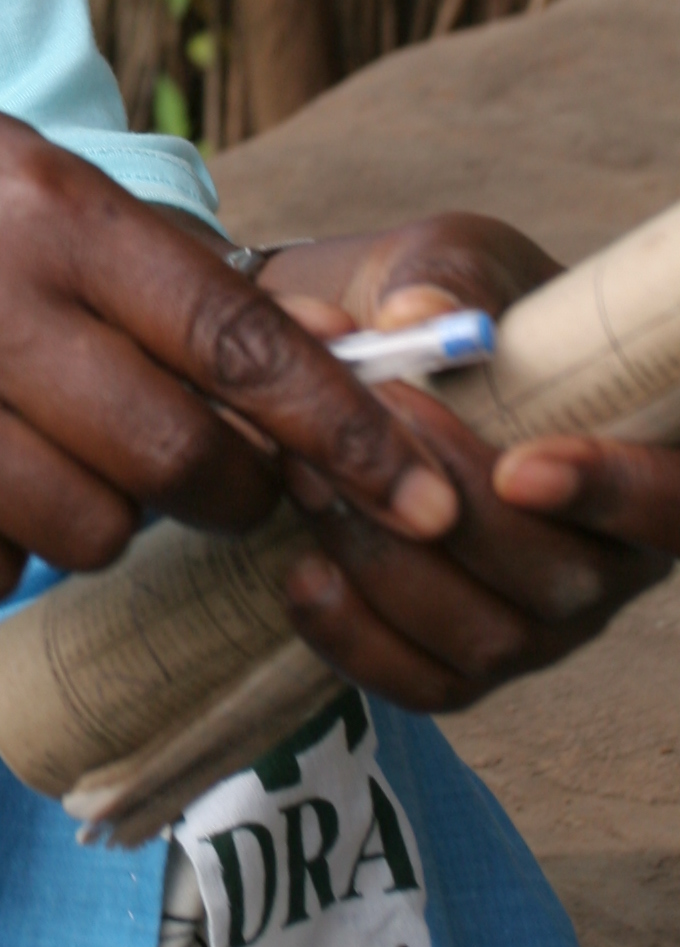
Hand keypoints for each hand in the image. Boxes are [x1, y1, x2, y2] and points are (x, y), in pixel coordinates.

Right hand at [0, 102, 464, 605]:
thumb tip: (272, 368)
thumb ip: (131, 255)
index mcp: (41, 211)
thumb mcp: (6, 165)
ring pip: (88, 530)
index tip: (422, 490)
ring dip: (99, 511)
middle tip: (203, 471)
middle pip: (175, 459)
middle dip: (219, 485)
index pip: (232, 336)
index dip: (343, 426)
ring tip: (43, 444)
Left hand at [256, 211, 679, 714]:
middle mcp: (609, 558)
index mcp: (645, 455)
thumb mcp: (449, 260)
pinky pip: (428, 686)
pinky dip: (358, 640)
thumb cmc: (434, 302)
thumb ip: (447, 279)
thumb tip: (423, 315)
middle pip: (562, 580)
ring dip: (386, 561)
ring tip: (309, 471)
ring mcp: (542, 621)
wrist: (352, 356)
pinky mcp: (465, 661)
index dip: (614, 496)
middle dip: (447, 508)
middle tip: (366, 420)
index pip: (675, 505)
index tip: (518, 467)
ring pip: (488, 639)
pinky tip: (303, 572)